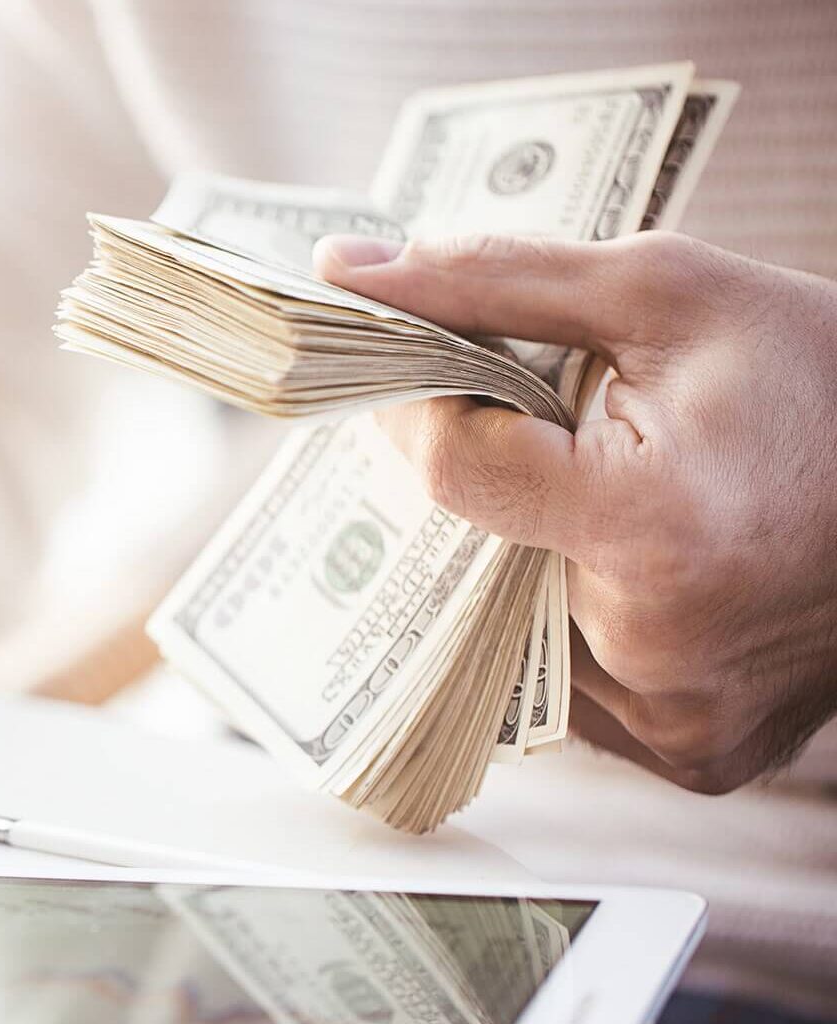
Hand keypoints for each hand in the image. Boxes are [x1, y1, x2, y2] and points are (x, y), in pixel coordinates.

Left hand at [316, 231, 836, 793]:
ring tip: (591, 494)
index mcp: (655, 529)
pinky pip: (574, 689)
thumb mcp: (665, 292)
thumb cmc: (824, 379)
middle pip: (472, 555)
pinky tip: (628, 565)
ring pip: (513, 629)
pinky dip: (576, 620)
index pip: (454, 469)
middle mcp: (656, 650)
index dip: (420, 407)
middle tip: (513, 428)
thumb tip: (342, 270)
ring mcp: (674, 719)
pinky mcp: (693, 756)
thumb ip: (492, 282)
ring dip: (519, 560)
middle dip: (472, 485)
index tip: (423, 368)